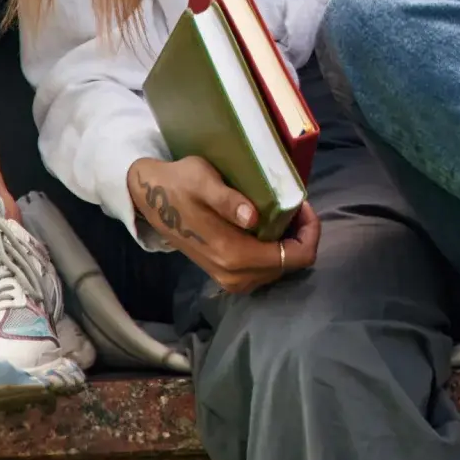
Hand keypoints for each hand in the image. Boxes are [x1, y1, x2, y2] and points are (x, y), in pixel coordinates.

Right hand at [127, 156, 317, 295]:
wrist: (150, 197)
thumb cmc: (180, 183)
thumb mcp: (204, 181)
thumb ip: (228, 201)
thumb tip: (252, 217)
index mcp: (234, 255)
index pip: (296, 257)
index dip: (309, 231)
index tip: (302, 204)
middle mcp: (235, 275)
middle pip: (291, 264)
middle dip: (300, 235)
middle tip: (293, 204)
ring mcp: (230, 278)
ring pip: (279, 268)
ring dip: (288, 241)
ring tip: (282, 211)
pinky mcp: (225, 274)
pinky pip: (264, 268)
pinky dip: (274, 248)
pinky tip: (267, 224)